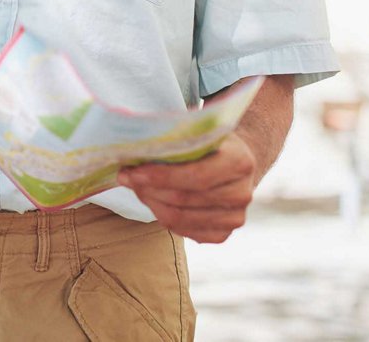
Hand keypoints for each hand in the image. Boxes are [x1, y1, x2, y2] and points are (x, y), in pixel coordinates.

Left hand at [117, 131, 257, 242]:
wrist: (234, 162)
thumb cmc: (208, 144)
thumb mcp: (197, 133)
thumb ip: (172, 142)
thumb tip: (132, 154)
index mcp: (239, 162)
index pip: (194, 176)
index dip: (159, 176)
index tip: (130, 170)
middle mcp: (242, 194)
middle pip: (182, 199)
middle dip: (147, 189)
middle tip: (126, 177)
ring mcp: (235, 218)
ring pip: (179, 218)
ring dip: (150, 202)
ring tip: (136, 187)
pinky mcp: (224, 234)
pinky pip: (184, 232)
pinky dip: (162, 216)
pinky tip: (153, 200)